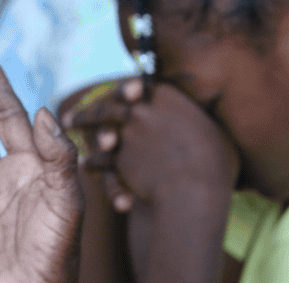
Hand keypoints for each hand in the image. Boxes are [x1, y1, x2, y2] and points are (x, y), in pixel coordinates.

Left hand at [64, 79, 238, 215]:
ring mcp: (127, 130)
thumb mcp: (218, 134)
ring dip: (83, 118)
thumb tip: (209, 123)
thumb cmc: (216, 166)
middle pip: (116, 96)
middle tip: (89, 98)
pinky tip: (84, 162)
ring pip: (99, 119)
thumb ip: (204, 124)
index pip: (147, 83)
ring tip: (70, 121)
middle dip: (101, 96)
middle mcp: (143, 106)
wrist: (194, 192)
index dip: (134, 86)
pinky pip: (99, 155)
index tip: (127, 88)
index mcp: (170, 94)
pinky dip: (91, 159)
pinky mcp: (117, 157)